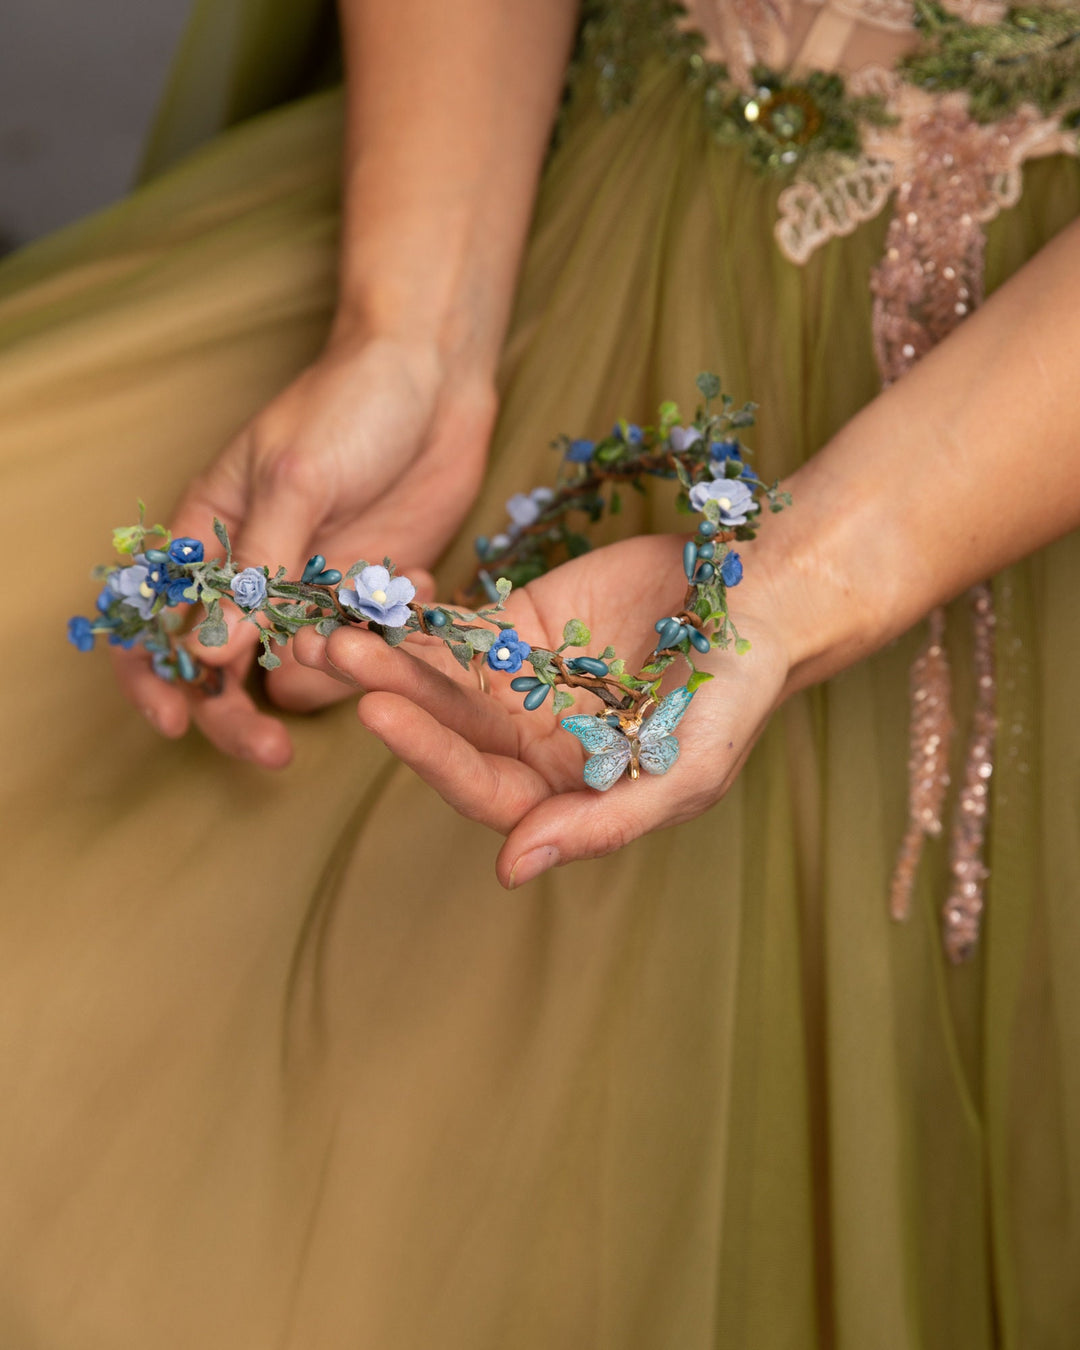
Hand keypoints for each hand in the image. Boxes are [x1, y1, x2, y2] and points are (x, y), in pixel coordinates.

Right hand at [112, 330, 495, 766]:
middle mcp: (254, 572)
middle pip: (222, 668)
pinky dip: (387, 639)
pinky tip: (417, 584)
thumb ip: (257, 567)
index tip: (174, 722)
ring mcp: (314, 588)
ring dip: (326, 672)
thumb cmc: (348, 404)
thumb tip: (209, 652)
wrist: (434, 378)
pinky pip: (366, 648)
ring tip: (367, 620)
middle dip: (235, 715)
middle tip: (270, 752)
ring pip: (297, 670)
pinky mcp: (372, 595)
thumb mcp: (295, 479)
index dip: (154, 676)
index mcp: (208, 535)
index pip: (155, 618)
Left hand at [291, 534, 791, 885]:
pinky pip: (454, 624)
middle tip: (337, 656)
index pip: (480, 785)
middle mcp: (528, 743)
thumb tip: (511, 870)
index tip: (379, 712)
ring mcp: (518, 684)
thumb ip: (603, 824)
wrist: (758, 600)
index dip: (428, 754)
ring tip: (333, 626)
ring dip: (386, 653)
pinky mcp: (515, 626)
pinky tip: (377, 591)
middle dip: (390, 694)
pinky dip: (415, 612)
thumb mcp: (685, 775)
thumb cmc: (734, 697)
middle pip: (444, 728)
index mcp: (562, 791)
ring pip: (436, 676)